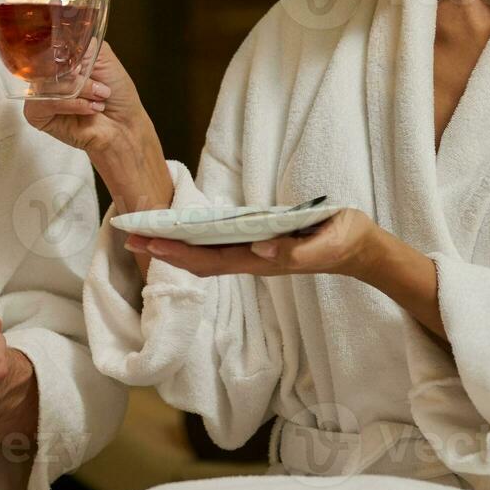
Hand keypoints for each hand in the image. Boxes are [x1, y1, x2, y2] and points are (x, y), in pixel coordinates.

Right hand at [23, 41, 142, 158]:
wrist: (123, 125)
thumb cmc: (116, 94)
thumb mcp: (102, 57)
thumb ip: (81, 43)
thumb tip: (61, 34)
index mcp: (58, 58)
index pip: (46, 44)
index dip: (64, 52)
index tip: (85, 63)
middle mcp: (46, 74)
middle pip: (45, 64)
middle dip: (78, 76)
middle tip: (100, 87)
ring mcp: (39, 93)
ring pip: (46, 83)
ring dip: (78, 91)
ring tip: (98, 99)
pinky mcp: (35, 114)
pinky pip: (44, 102)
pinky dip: (70, 104)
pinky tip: (88, 109)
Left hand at [124, 208, 387, 280]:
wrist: (359, 248)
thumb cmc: (343, 243)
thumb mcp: (326, 246)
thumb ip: (295, 253)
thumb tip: (259, 252)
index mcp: (263, 261)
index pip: (211, 259)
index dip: (178, 252)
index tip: (149, 243)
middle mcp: (251, 258)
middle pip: (199, 258)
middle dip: (165, 249)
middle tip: (129, 237)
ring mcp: (254, 252)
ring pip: (206, 251)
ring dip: (175, 243)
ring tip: (145, 233)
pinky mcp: (259, 241)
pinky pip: (220, 242)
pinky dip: (195, 236)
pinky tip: (180, 228)